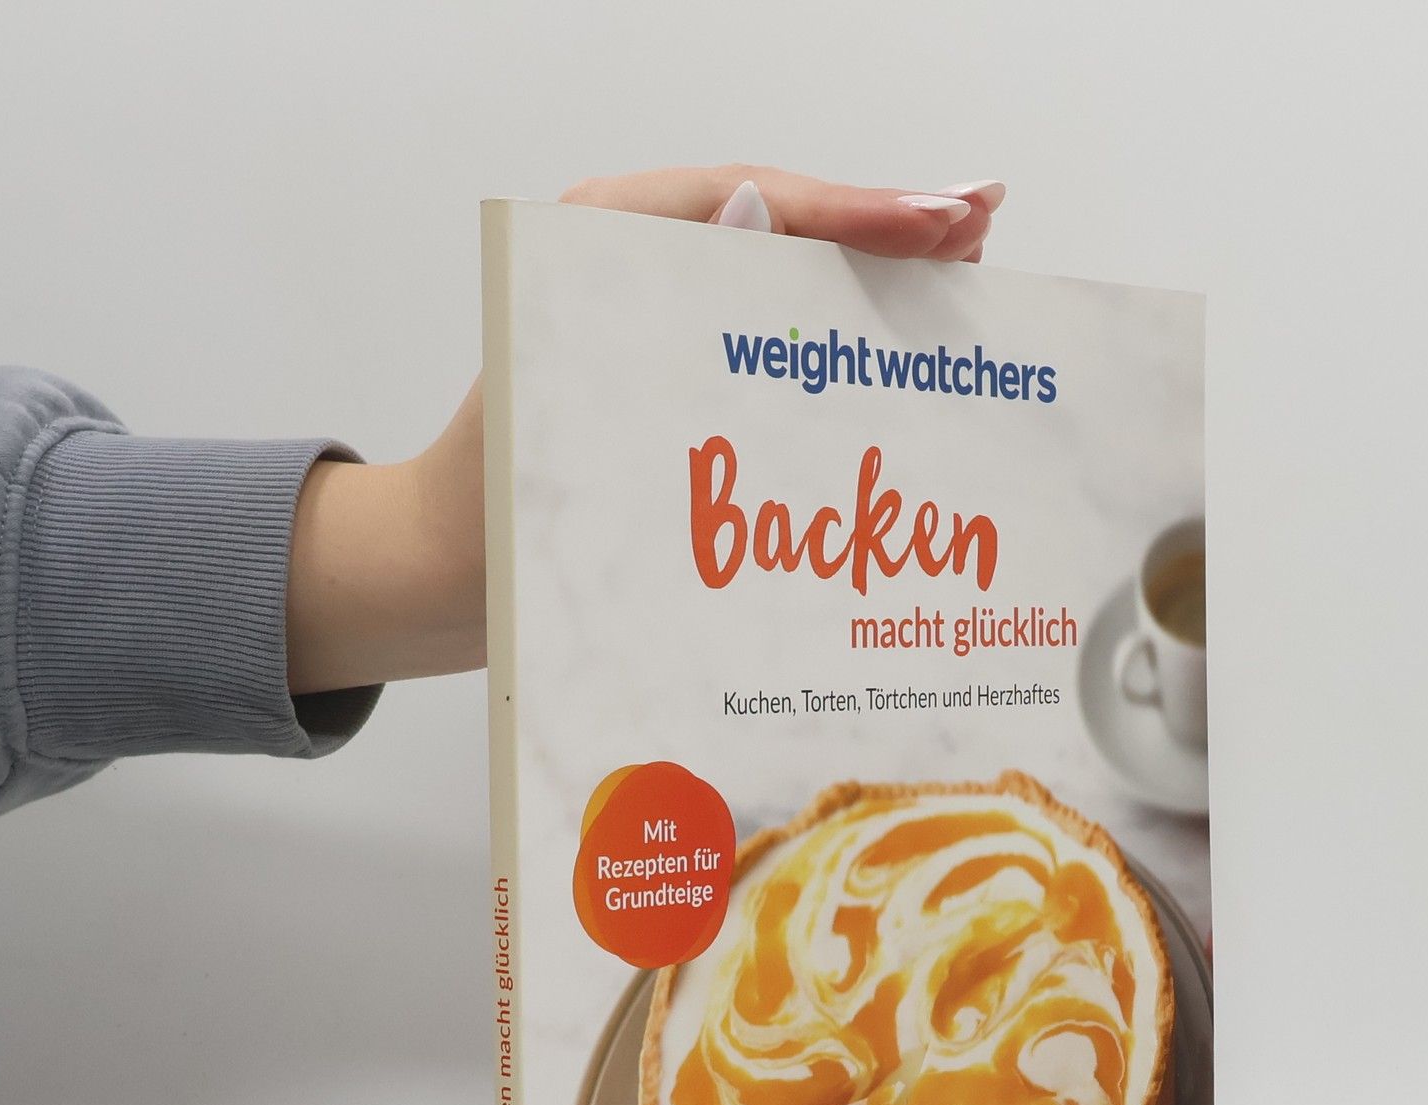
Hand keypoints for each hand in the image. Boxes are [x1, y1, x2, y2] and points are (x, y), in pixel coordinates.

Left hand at [285, 169, 1005, 693]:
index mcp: (596, 244)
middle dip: (884, 226)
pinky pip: (766, 340)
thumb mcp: (570, 413)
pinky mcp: (673, 376)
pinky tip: (900, 337)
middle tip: (981, 222)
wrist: (447, 582)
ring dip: (873, 273)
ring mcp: (657, 322)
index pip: (753, 200)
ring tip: (964, 260)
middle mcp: (631, 267)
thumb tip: (757, 207)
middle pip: (780, 224)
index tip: (944, 221)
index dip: (857, 211)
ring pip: (782, 279)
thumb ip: (660, 311)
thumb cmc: (491, 509)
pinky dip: (836, 336)